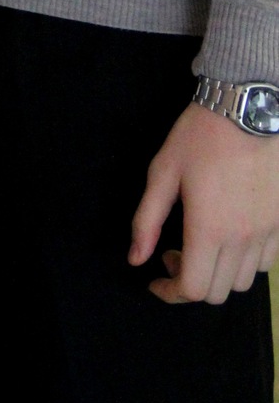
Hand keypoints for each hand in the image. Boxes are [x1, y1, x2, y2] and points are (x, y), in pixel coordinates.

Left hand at [130, 101, 278, 301]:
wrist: (247, 110)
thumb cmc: (199, 137)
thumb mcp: (163, 171)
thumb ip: (147, 220)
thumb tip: (136, 258)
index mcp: (209, 229)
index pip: (193, 289)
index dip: (170, 292)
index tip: (155, 280)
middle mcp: (242, 240)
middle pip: (217, 292)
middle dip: (190, 283)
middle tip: (173, 253)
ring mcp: (266, 234)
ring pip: (242, 281)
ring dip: (217, 274)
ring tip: (201, 244)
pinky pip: (265, 263)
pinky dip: (243, 262)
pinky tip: (229, 237)